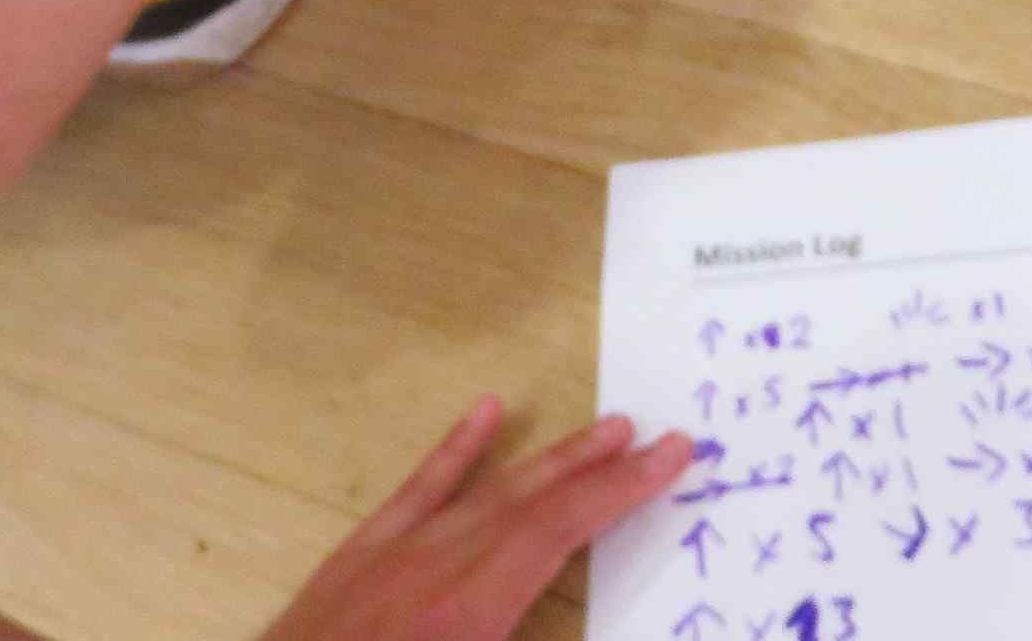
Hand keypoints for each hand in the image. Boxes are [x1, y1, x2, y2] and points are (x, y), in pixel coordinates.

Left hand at [264, 400, 698, 640]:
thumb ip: (531, 634)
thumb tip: (596, 622)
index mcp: (469, 609)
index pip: (559, 531)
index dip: (620, 491)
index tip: (672, 456)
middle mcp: (436, 566)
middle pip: (531, 501)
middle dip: (598, 467)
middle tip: (656, 435)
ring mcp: (393, 554)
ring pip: (484, 491)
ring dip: (547, 460)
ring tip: (602, 430)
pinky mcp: (359, 557)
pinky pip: (416, 492)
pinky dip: (455, 451)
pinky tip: (486, 411)